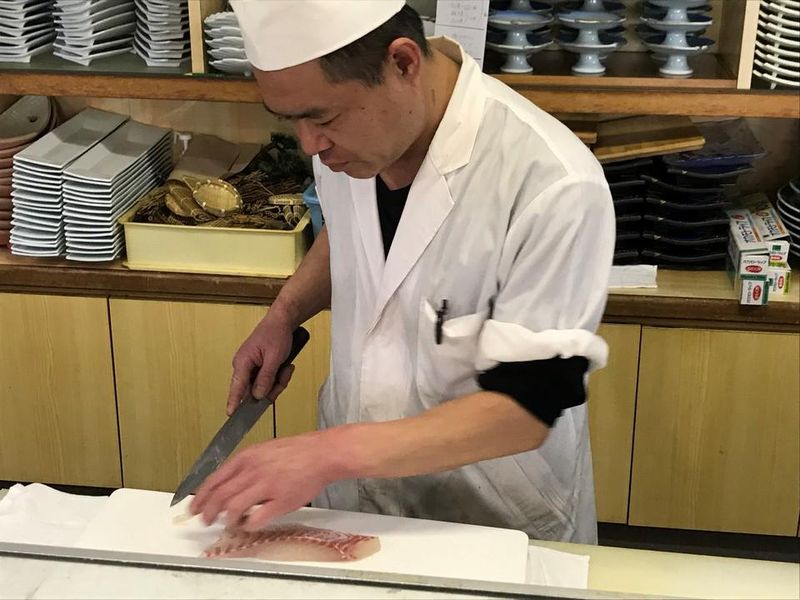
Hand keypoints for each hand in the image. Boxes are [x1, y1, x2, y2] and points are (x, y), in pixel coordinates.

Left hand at [189, 430, 340, 530]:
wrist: (322, 453)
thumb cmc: (296, 452)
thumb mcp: (264, 451)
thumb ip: (245, 467)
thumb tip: (227, 486)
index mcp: (246, 458)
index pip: (214, 480)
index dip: (200, 497)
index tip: (194, 508)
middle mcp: (253, 471)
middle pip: (219, 497)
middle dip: (208, 512)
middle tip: (205, 521)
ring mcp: (266, 486)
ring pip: (233, 509)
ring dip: (227, 520)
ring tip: (229, 523)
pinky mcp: (280, 501)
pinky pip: (256, 519)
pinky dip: (248, 525)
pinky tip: (249, 525)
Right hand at [227, 312, 294, 415]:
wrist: (282, 321)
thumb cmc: (276, 334)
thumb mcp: (274, 357)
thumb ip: (266, 378)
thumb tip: (258, 396)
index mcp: (242, 363)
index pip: (236, 387)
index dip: (234, 402)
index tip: (231, 415)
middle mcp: (244, 367)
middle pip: (254, 391)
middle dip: (272, 387)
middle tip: (284, 374)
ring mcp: (252, 368)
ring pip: (264, 388)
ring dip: (278, 381)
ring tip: (286, 367)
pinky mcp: (259, 369)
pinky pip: (269, 381)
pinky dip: (279, 377)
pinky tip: (286, 366)